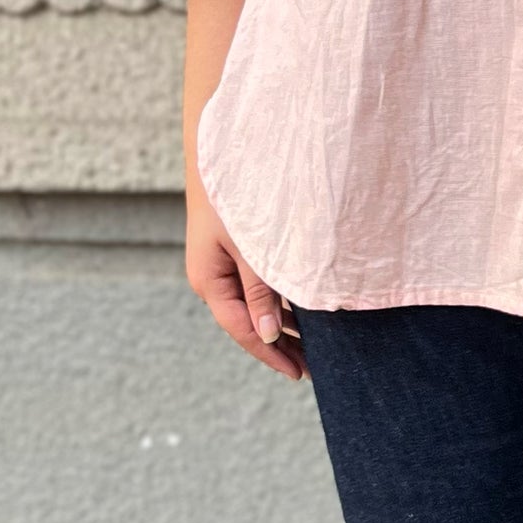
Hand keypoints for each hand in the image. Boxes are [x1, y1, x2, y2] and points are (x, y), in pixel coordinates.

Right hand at [187, 189, 306, 380]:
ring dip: (281, 324)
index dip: (271, 354)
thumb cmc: (234, 192)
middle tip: (313, 368)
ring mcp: (219, 264)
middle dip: (279, 345)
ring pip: (252, 305)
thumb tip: (270, 334)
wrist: (217, 148)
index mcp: (209, 280)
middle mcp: (211, 277)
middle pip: (247, 322)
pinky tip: (299, 311)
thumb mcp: (250, 245)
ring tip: (312, 347)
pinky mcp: (231, 250)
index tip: (299, 374)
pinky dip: (277, 301)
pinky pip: (254, 286)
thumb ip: (259, 289)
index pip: (243, 329)